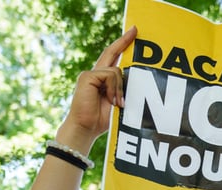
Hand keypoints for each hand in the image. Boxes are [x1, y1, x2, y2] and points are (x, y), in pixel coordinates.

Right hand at [56, 26, 136, 149]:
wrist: (85, 129)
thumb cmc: (101, 119)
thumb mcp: (117, 101)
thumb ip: (122, 88)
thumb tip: (135, 78)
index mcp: (102, 79)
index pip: (113, 57)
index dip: (122, 44)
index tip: (132, 33)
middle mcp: (95, 74)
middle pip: (111, 52)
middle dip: (124, 41)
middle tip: (135, 29)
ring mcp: (90, 74)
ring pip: (116, 71)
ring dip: (121, 88)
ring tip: (117, 103)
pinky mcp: (87, 77)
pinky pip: (110, 75)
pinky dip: (114, 89)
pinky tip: (112, 100)